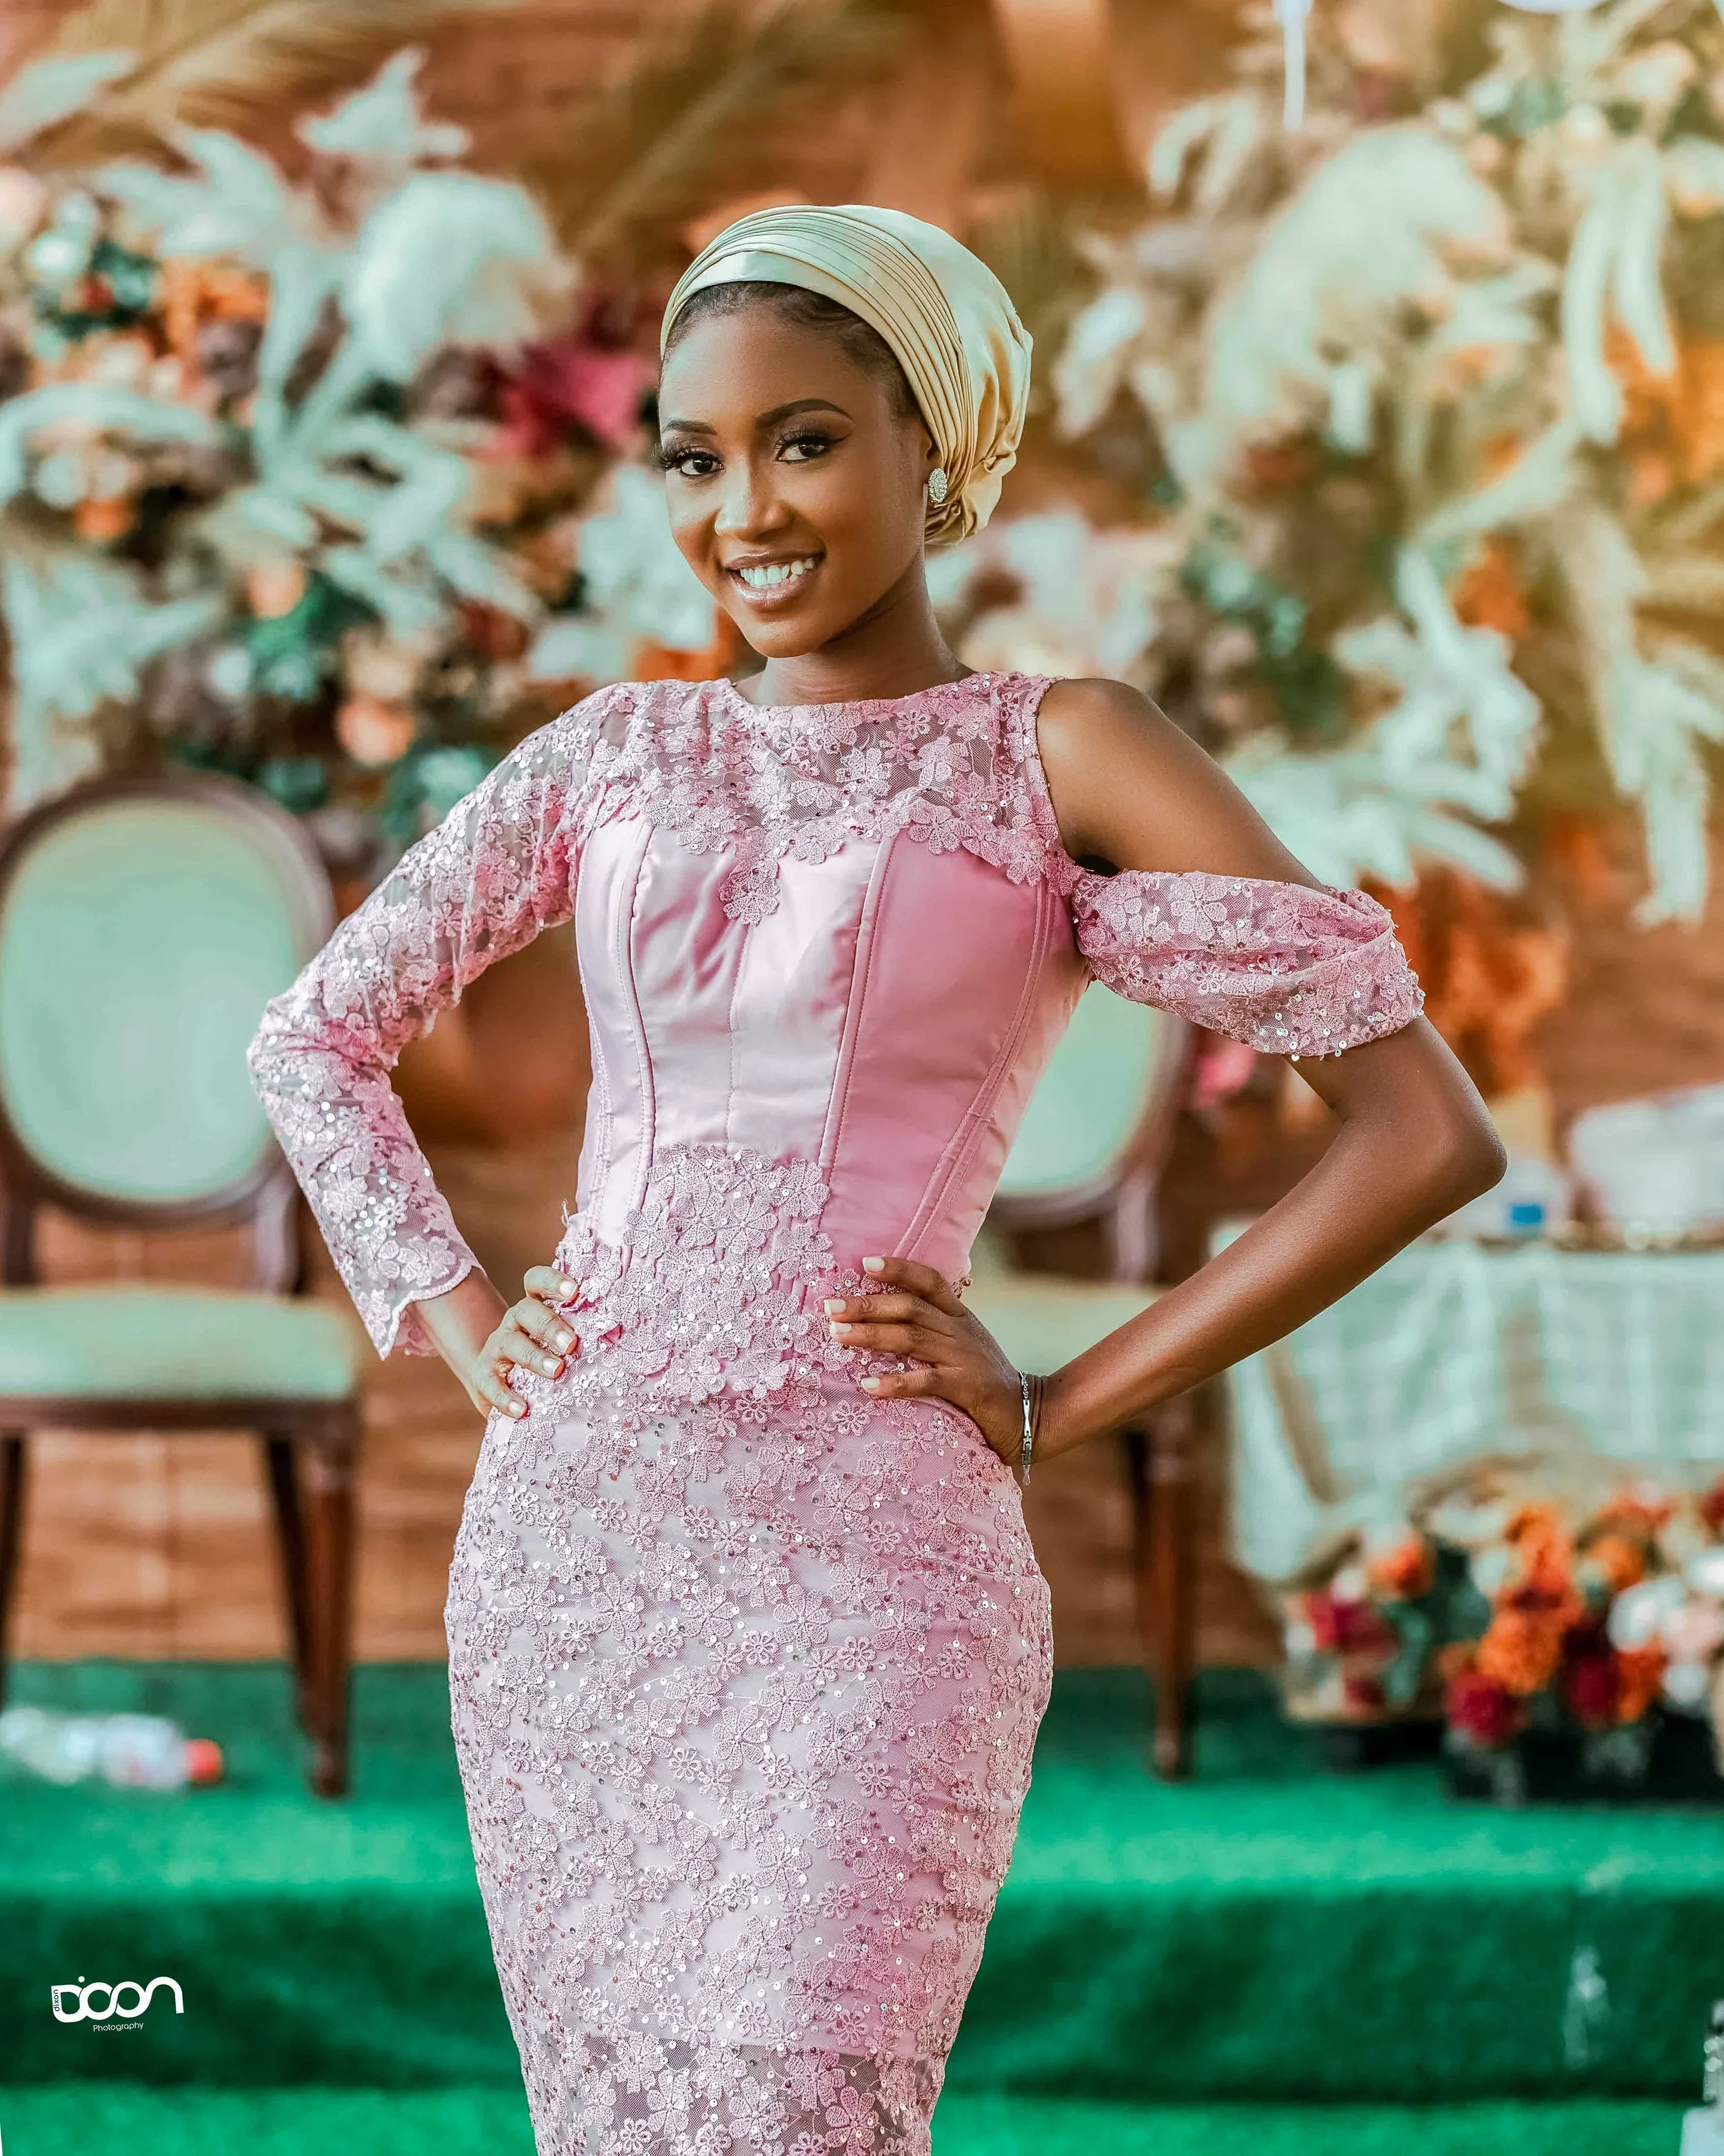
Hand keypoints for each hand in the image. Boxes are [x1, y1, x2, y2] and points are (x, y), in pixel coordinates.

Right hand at [468, 1265, 583, 1420]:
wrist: (503, 1384)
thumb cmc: (548, 1360)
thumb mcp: (564, 1346)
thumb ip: (587, 1339)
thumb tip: (630, 1343)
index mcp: (536, 1307)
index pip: (537, 1282)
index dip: (553, 1281)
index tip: (575, 1291)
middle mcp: (515, 1321)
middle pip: (526, 1310)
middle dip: (549, 1325)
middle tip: (571, 1344)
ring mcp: (497, 1346)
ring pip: (511, 1343)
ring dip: (534, 1357)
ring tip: (556, 1371)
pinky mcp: (483, 1375)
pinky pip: (490, 1382)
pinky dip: (504, 1396)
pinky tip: (521, 1409)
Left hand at [824, 1256, 1023, 1466]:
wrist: (1032, 1413)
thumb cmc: (986, 1381)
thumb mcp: (964, 1345)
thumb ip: (934, 1329)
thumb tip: (887, 1320)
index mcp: (960, 1316)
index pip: (929, 1281)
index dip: (899, 1269)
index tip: (865, 1263)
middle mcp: (959, 1330)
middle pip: (909, 1308)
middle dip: (867, 1305)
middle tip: (830, 1307)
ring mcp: (963, 1357)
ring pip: (911, 1338)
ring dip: (870, 1335)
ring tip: (837, 1335)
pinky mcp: (966, 1388)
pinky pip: (926, 1381)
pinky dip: (895, 1383)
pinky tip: (868, 1387)